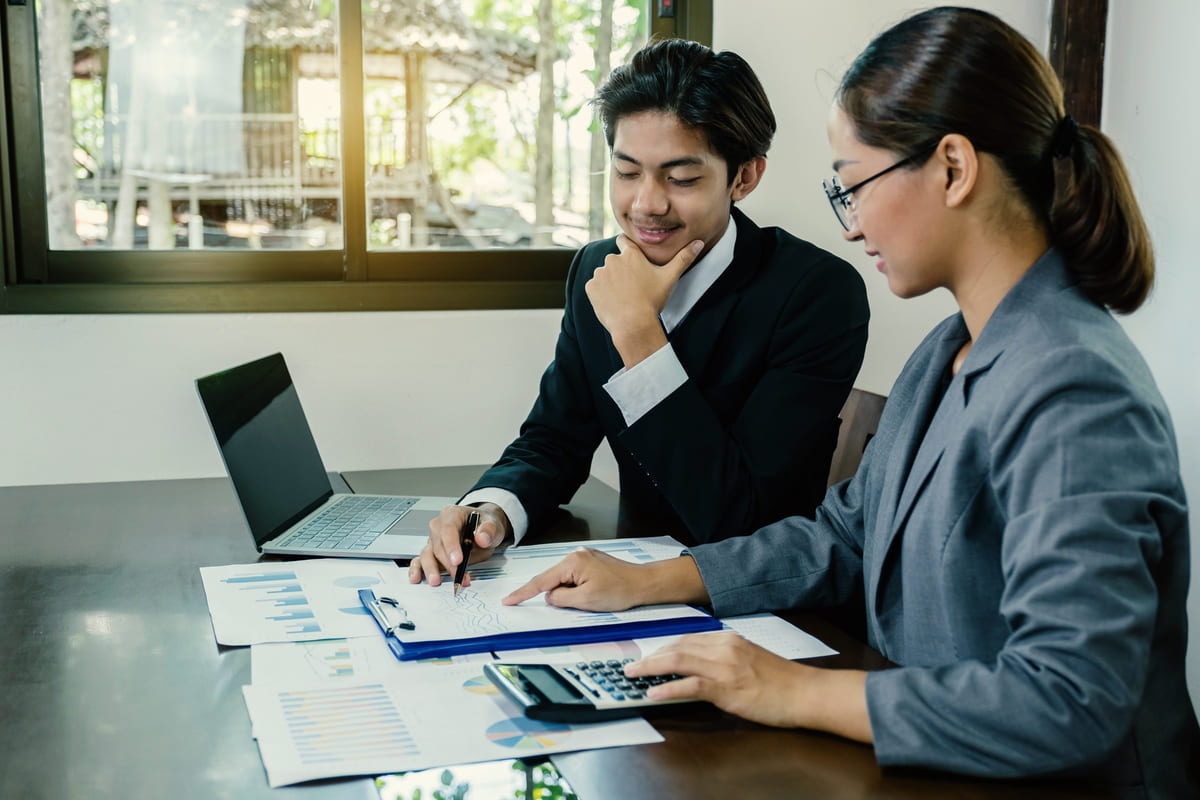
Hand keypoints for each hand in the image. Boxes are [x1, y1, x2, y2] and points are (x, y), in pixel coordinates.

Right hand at [408, 503, 509, 586]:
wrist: (483, 531)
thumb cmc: (484, 526)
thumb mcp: (492, 525)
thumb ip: (489, 530)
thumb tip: (482, 538)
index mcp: (452, 514)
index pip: (448, 529)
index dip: (451, 545)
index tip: (458, 560)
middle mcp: (439, 527)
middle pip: (438, 545)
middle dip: (447, 563)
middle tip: (457, 575)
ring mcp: (433, 540)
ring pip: (427, 554)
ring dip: (431, 569)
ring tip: (436, 581)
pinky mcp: (431, 553)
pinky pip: (419, 560)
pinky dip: (417, 569)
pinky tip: (416, 577)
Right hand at [502, 547, 651, 610]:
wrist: (643, 584)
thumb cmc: (620, 591)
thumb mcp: (586, 601)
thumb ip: (561, 599)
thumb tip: (549, 597)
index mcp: (572, 562)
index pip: (541, 581)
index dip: (524, 593)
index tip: (509, 600)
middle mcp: (576, 555)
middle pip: (554, 580)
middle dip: (559, 596)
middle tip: (581, 603)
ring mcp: (584, 558)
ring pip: (565, 581)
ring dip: (571, 594)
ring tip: (594, 598)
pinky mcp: (591, 563)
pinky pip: (575, 578)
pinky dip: (577, 589)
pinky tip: (594, 594)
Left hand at [586, 235, 703, 366]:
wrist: (633, 325)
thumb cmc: (652, 301)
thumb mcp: (670, 278)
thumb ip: (683, 258)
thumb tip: (699, 243)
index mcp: (630, 254)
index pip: (624, 241)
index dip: (627, 249)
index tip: (632, 260)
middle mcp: (612, 260)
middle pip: (615, 261)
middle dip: (621, 271)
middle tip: (632, 287)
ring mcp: (600, 273)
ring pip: (604, 274)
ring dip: (610, 282)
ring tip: (623, 296)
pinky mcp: (591, 287)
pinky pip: (595, 287)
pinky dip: (601, 293)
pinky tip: (613, 302)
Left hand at [627, 633, 870, 738]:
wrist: (806, 692)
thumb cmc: (782, 681)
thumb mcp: (750, 660)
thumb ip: (726, 658)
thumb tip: (701, 667)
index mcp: (729, 639)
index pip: (687, 639)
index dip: (664, 647)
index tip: (649, 655)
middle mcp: (724, 646)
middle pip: (677, 646)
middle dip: (651, 656)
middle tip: (632, 665)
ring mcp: (724, 666)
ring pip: (678, 660)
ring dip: (651, 667)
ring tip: (633, 675)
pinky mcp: (727, 688)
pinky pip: (690, 685)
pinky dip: (668, 688)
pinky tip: (654, 693)